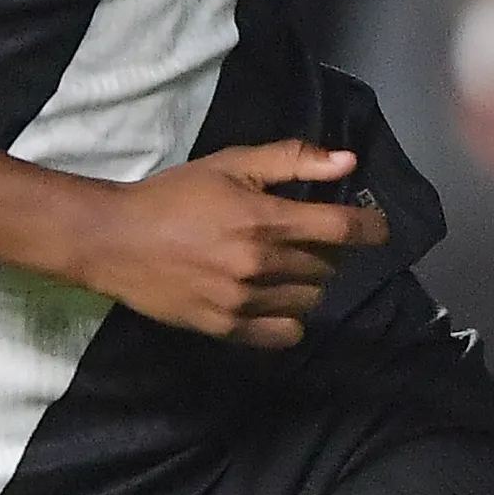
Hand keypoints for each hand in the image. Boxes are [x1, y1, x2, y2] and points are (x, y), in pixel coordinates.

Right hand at [67, 140, 389, 347]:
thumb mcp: (232, 164)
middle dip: (328, 249)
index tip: (377, 226)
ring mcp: (244, 302)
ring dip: (310, 281)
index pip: (341, 229)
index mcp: (264, 220)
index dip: (370, 227)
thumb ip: (292, 160)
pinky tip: (274, 298)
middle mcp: (260, 265)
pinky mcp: (226, 329)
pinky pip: (285, 334)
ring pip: (310, 300)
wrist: (115, 240)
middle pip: (328, 266)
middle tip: (306, 235)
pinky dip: (290, 317)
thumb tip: (347, 161)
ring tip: (286, 265)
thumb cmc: (175, 195)